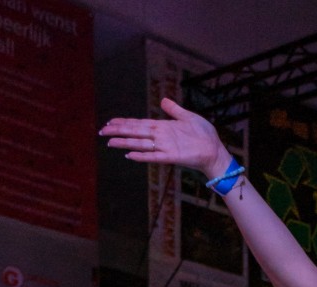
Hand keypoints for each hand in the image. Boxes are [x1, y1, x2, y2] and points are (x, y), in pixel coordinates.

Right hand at [100, 96, 228, 176]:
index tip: (111, 121)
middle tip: (101, 131)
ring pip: (140, 144)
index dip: (125, 122)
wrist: (215, 150)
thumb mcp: (188, 117)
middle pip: (135, 133)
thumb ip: (174, 110)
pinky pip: (154, 156)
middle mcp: (160, 137)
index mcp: (162, 127)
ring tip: (109, 142)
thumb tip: (163, 101)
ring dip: (124, 143)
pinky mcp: (172, 156)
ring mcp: (165, 147)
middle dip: (118, 131)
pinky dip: (142, 155)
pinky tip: (129, 155)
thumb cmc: (204, 134)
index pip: (139, 124)